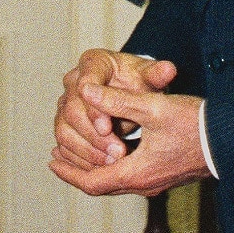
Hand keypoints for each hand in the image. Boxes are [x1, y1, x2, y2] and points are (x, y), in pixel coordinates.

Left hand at [50, 82, 208, 195]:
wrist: (232, 140)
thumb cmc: (195, 124)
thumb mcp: (152, 107)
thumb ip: (116, 99)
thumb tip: (84, 90)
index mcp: (137, 173)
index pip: (92, 182)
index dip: (68, 172)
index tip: (50, 160)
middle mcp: (145, 183)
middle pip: (101, 184)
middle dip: (77, 169)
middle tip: (56, 156)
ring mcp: (156, 180)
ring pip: (116, 180)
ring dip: (94, 166)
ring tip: (77, 151)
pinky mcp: (166, 173)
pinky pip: (129, 174)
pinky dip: (112, 163)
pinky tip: (111, 146)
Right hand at [53, 49, 176, 170]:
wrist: (131, 93)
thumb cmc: (139, 81)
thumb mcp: (150, 78)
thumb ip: (157, 75)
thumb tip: (169, 69)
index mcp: (92, 63)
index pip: (84, 83)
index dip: (94, 108)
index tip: (107, 128)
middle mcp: (73, 81)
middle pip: (71, 110)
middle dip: (92, 135)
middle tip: (117, 152)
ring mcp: (65, 103)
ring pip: (63, 130)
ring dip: (86, 151)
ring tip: (112, 164)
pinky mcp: (65, 124)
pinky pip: (64, 144)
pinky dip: (78, 159)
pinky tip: (99, 170)